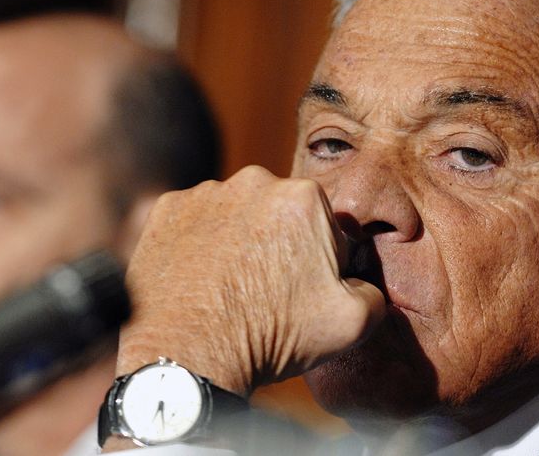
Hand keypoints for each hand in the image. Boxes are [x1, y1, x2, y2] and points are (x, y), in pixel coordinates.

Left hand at [116, 165, 385, 395]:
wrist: (188, 357)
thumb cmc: (272, 337)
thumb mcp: (351, 323)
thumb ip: (372, 291)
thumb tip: (362, 283)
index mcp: (304, 197)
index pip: (324, 223)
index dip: (320, 258)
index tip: (304, 287)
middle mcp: (252, 181)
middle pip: (278, 212)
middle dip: (279, 242)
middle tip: (267, 289)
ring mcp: (203, 193)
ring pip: (233, 214)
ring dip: (236, 240)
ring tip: (229, 287)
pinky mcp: (165, 209)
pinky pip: (192, 221)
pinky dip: (197, 243)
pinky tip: (200, 279)